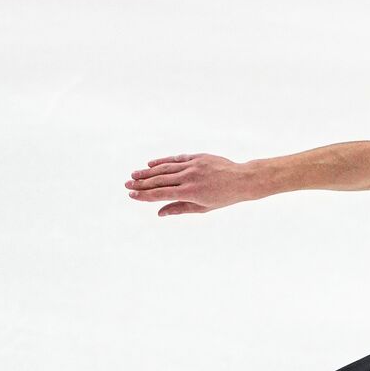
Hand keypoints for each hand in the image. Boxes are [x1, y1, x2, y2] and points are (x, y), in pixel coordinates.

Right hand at [124, 153, 258, 216]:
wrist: (242, 180)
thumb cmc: (224, 197)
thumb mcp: (203, 208)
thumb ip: (180, 209)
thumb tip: (159, 213)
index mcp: (191, 192)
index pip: (161, 194)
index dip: (145, 195)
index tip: (132, 196)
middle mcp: (189, 178)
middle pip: (159, 180)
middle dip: (141, 183)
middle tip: (127, 185)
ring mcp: (193, 166)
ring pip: (165, 168)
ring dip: (148, 172)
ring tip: (134, 175)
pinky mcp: (197, 157)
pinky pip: (176, 159)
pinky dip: (162, 161)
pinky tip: (151, 164)